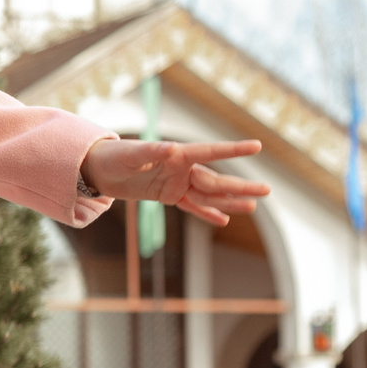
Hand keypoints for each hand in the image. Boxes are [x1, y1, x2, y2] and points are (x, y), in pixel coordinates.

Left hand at [81, 139, 268, 226]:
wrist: (99, 168)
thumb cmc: (114, 156)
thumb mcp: (131, 155)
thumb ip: (151, 151)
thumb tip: (171, 148)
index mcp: (177, 155)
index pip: (210, 152)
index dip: (233, 150)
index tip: (257, 146)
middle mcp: (181, 169)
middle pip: (216, 180)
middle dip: (241, 187)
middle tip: (267, 191)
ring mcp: (176, 183)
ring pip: (209, 195)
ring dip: (230, 201)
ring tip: (254, 208)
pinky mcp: (168, 195)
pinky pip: (191, 206)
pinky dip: (207, 213)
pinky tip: (224, 221)